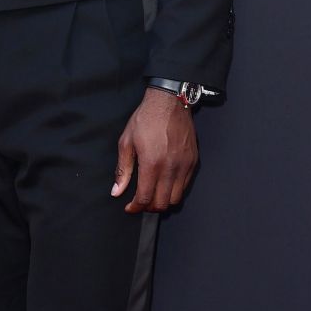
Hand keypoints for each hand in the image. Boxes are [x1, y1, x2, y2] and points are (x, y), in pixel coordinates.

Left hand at [111, 88, 198, 212]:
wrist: (169, 102)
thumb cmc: (146, 119)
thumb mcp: (127, 142)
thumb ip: (123, 170)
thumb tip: (117, 191)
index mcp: (152, 163)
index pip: (145, 198)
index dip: (136, 207)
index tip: (130, 207)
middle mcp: (170, 167)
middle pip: (162, 203)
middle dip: (149, 207)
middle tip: (140, 202)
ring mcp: (184, 165)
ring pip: (176, 198)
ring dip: (163, 201)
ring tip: (153, 195)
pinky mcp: (193, 161)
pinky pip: (185, 185)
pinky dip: (174, 190)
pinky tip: (164, 183)